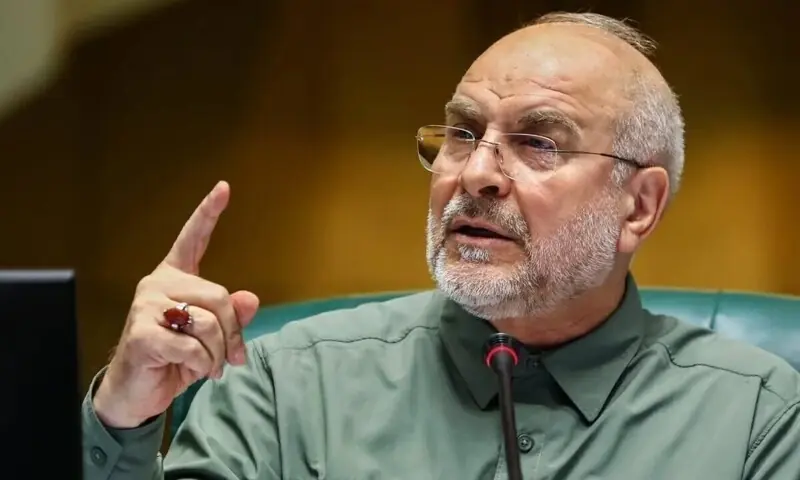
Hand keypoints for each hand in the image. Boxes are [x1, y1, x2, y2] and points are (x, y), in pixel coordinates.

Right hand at [93, 181, 259, 428]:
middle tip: (232, 358)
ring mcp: (146, 306)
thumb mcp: (210, 338)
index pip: (193, 239)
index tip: (224, 187)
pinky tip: (191, 371)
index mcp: (174, 278)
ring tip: (209, 367)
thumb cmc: (174, 360)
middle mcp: (157, 284)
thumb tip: (250, 299)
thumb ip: (231, 316)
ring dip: (217, 354)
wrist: (136, 393)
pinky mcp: (141, 332)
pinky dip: (201, 365)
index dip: (208, 213)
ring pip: (207, 323)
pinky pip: (192, 346)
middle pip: (218, 296)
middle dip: (232, 333)